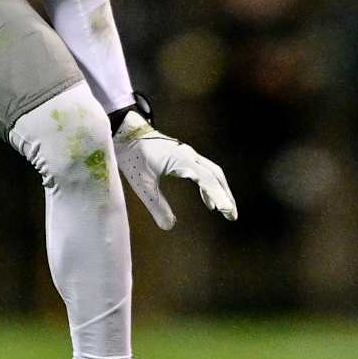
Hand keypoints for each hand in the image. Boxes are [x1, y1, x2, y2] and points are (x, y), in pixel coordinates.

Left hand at [111, 111, 236, 229]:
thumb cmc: (132, 155)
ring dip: (220, 190)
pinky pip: (203, 171)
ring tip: (224, 210)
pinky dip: (209, 186)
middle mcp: (189, 155)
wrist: (125, 132)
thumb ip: (156, 205)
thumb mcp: (142, 184)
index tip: (226, 210)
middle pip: (216, 175)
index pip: (207, 179)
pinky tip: (208, 201)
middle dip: (225, 195)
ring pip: (212, 172)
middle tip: (232, 215)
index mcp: (182, 160)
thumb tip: (169, 226)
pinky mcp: (182, 155)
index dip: (218, 195)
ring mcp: (187, 153)